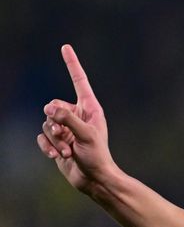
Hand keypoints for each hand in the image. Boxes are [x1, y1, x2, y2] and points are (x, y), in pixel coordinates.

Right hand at [36, 44, 115, 193]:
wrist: (94, 180)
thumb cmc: (97, 157)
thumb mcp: (86, 135)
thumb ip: (68, 119)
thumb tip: (49, 108)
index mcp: (90, 109)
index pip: (79, 81)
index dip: (72, 64)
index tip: (66, 47)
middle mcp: (77, 115)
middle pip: (53, 106)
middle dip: (55, 122)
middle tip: (66, 137)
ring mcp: (66, 128)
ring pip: (46, 123)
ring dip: (54, 139)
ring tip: (67, 151)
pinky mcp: (57, 141)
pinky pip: (42, 137)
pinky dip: (47, 146)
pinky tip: (57, 157)